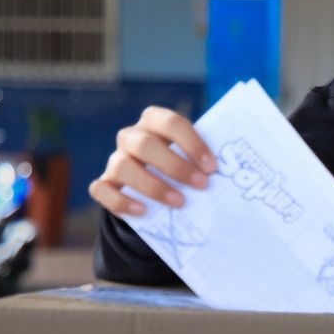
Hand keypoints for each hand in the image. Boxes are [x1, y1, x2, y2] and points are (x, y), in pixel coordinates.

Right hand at [88, 106, 217, 217]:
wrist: (154, 184)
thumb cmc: (181, 164)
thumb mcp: (191, 156)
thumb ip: (203, 159)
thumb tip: (231, 174)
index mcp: (154, 121)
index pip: (171, 123)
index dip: (192, 143)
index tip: (212, 167)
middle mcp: (131, 137)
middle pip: (145, 144)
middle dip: (176, 166)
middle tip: (202, 185)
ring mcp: (115, 160)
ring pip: (123, 167)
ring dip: (153, 186)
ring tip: (180, 202)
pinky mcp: (105, 183)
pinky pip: (102, 190)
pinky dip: (121, 202)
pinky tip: (142, 212)